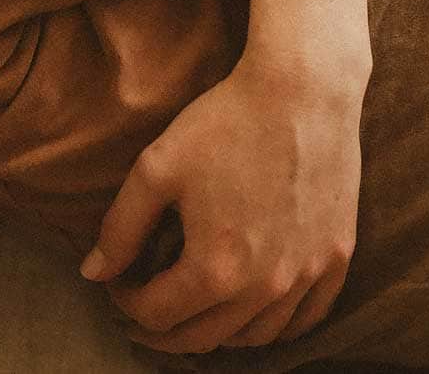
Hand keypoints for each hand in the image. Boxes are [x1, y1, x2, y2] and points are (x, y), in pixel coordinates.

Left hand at [81, 50, 362, 353]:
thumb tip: (93, 274)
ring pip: (254, 337)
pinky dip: (272, 326)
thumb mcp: (156, 169)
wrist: (303, 91)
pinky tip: (250, 312)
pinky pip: (305, 318)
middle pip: (202, 337)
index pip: (156, 313)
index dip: (125, 304)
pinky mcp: (335, 257)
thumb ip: (120, 229)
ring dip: (214, 333)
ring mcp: (308, 275)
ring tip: (190, 313)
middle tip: (139, 313)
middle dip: (161, 331)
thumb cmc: (225, 123)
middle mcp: (266, 286)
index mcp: (216, 268)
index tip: (116, 283)